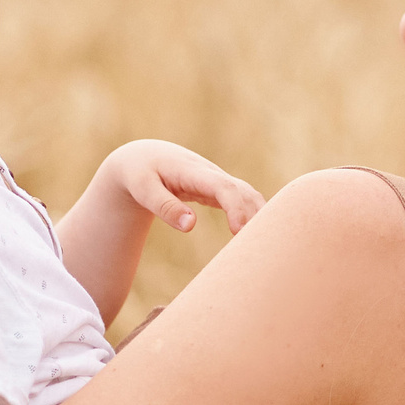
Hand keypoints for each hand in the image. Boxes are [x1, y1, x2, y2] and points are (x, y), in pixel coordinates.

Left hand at [102, 139, 263, 236]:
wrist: (144, 158)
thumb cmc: (140, 174)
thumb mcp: (144, 189)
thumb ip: (165, 207)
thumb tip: (190, 226)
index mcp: (193, 171)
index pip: (223, 187)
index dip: (236, 207)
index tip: (239, 231)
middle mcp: (211, 174)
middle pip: (244, 192)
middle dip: (256, 215)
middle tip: (261, 246)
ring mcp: (218, 181)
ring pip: (248, 195)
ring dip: (260, 216)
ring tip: (264, 246)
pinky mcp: (219, 190)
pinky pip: (243, 201)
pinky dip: (253, 216)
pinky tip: (258, 237)